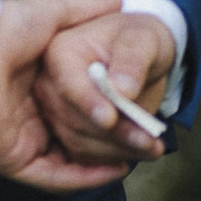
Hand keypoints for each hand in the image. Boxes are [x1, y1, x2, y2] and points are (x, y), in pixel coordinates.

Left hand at [0, 0, 132, 192]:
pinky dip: (81, 177)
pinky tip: (110, 169)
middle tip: (147, 145)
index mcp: (33, 92)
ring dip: (102, 166)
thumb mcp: (54, 13)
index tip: (139, 118)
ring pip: (67, 164)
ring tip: (135, 159)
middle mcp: (26, 120)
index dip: (108, 119)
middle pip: (76, 143)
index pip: (76, 116)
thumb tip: (119, 1)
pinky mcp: (10, 158)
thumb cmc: (4, 25)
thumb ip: (85, 10)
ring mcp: (17, 141)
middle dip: (113, 147)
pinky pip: (51, 176)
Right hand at [36, 10, 176, 166]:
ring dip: (117, 151)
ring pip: (78, 142)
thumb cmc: (138, 40)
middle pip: (72, 119)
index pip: (68, 84)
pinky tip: (135, 152)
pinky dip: (110, 159)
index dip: (88, 104)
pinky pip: (82, 155)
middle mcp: (48, 83)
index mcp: (60, 52)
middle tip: (152, 142)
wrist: (138, 55)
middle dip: (114, 135)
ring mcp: (54, 110)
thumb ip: (133, 61)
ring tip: (152, 148)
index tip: (112, 119)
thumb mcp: (143, 40)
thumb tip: (122, 90)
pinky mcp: (65, 131)